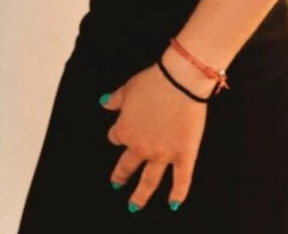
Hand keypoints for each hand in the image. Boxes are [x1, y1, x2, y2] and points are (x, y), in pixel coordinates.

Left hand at [99, 56, 211, 213]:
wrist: (180, 80)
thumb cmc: (153, 81)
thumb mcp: (129, 88)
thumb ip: (115, 99)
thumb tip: (104, 103)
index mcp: (125, 130)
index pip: (116, 137)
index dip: (119, 134)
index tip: (122, 132)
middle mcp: (141, 147)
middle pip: (127, 166)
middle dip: (120, 176)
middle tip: (116, 184)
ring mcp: (162, 154)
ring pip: (149, 181)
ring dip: (140, 196)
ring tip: (134, 206)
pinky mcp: (183, 155)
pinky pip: (181, 180)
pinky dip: (177, 194)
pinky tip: (173, 204)